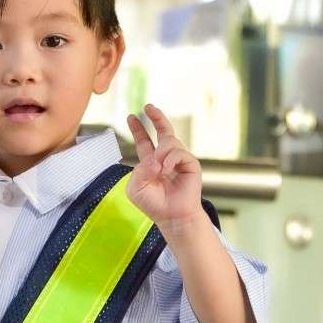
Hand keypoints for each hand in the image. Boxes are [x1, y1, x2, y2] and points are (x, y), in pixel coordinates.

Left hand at [125, 103, 203, 234]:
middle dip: (156, 118)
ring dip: (160, 153)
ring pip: (169, 142)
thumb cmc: (153, 204)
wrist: (171, 216)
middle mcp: (166, 159)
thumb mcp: (136, 187)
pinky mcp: (191, 164)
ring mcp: (179, 160)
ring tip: (158, 169)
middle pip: (163, 132)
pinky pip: (178, 153)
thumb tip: (155, 158)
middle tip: (148, 106)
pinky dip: (169, 160)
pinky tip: (166, 170)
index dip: (138, 129)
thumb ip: (139, 170)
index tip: (131, 116)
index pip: (144, 142)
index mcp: (151, 163)